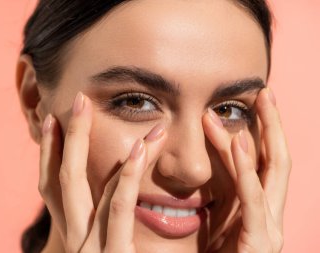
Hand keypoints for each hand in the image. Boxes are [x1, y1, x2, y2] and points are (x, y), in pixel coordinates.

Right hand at [39, 92, 166, 252]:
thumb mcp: (111, 245)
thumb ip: (111, 224)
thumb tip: (116, 191)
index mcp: (74, 235)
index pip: (52, 188)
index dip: (48, 152)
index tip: (52, 120)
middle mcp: (75, 240)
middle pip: (62, 179)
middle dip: (65, 136)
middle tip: (77, 99)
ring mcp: (91, 248)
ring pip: (84, 184)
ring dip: (88, 140)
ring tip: (94, 105)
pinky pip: (119, 208)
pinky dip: (127, 175)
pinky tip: (139, 147)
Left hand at [202, 88, 290, 252]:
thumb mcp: (215, 221)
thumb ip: (218, 195)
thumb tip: (206, 165)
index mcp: (257, 209)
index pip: (264, 162)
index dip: (262, 131)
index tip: (250, 104)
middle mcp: (268, 215)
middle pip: (278, 160)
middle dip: (274, 125)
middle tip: (263, 92)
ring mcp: (268, 229)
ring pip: (271, 173)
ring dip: (263, 135)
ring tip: (257, 103)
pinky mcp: (258, 243)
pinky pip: (253, 200)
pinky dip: (247, 170)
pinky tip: (239, 141)